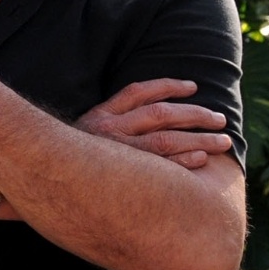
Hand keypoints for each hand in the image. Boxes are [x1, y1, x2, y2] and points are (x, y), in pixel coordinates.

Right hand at [76, 78, 231, 169]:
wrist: (45, 183)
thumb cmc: (70, 161)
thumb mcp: (84, 133)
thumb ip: (110, 121)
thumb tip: (145, 111)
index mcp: (101, 116)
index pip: (139, 92)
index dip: (168, 86)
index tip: (193, 87)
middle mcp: (109, 131)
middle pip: (160, 114)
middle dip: (195, 115)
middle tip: (220, 119)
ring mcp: (116, 156)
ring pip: (165, 140)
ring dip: (198, 139)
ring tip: (222, 141)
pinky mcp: (121, 180)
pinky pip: (159, 168)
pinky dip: (182, 161)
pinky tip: (200, 159)